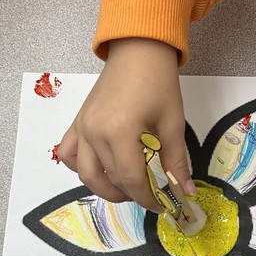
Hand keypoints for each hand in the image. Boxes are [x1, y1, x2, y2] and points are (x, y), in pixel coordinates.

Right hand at [58, 38, 194, 209]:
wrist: (138, 51)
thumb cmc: (158, 82)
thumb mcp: (172, 123)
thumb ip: (176, 161)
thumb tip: (186, 191)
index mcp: (120, 132)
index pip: (131, 179)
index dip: (148, 198)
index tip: (162, 205)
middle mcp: (95, 133)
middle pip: (111, 179)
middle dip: (132, 193)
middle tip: (150, 195)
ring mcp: (82, 128)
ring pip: (86, 174)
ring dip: (105, 188)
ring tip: (126, 188)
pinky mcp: (78, 123)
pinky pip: (69, 154)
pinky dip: (83, 168)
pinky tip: (101, 169)